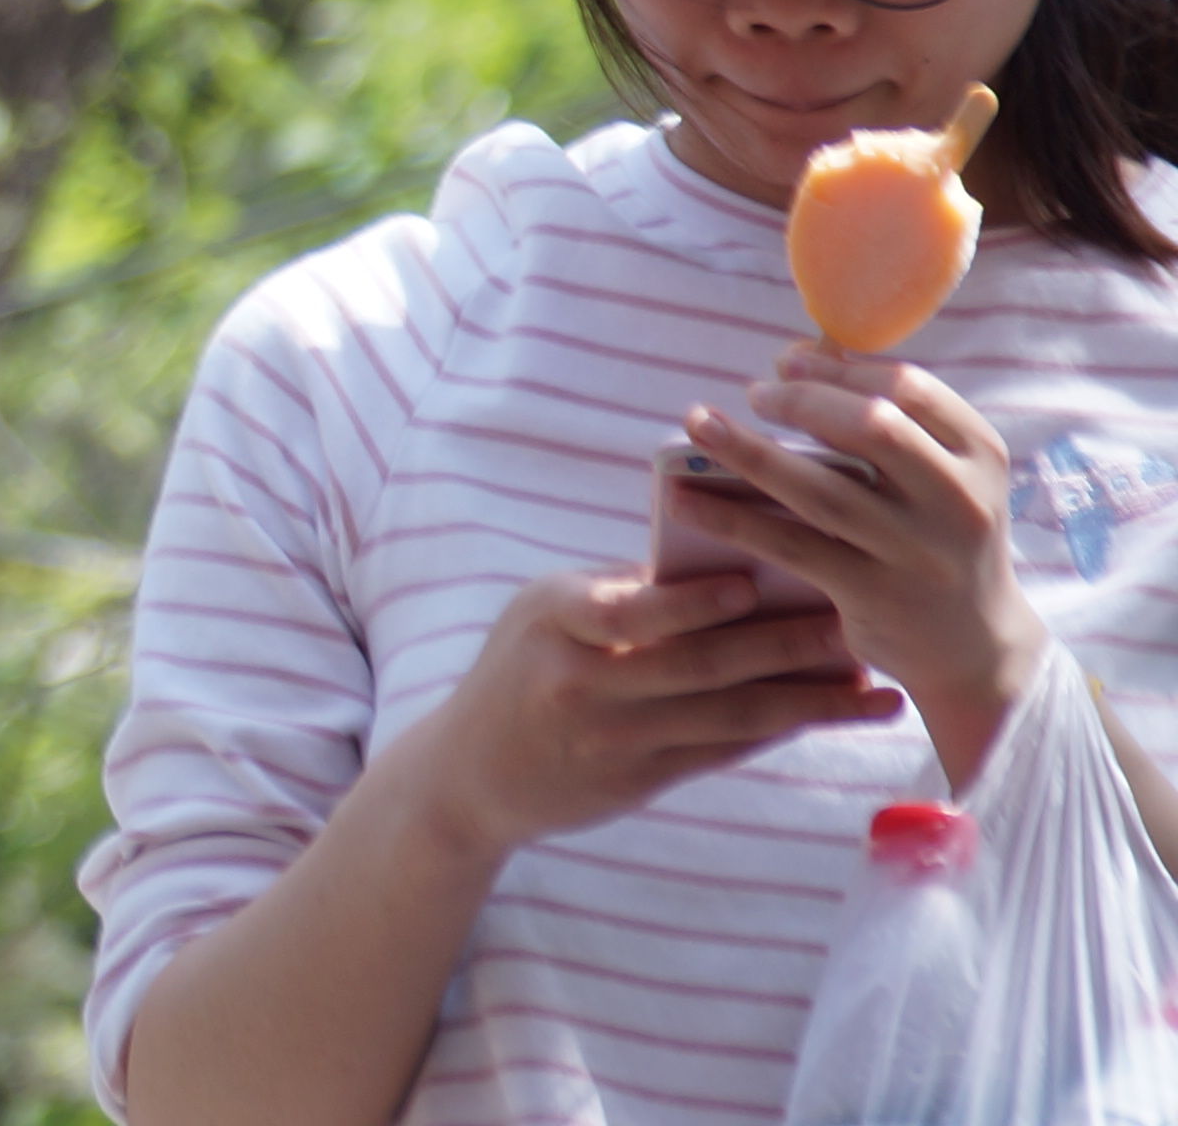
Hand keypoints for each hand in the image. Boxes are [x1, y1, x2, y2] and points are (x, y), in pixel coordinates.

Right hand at [399, 569, 899, 857]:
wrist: (469, 772)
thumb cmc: (524, 667)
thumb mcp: (544, 616)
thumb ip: (623, 593)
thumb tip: (730, 561)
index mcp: (554, 619)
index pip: (628, 607)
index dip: (692, 601)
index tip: (755, 583)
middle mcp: (580, 681)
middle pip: (699, 664)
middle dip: (785, 646)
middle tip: (855, 626)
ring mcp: (612, 738)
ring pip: (727, 715)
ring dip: (807, 699)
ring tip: (872, 684)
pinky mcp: (637, 781)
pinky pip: (724, 750)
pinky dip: (781, 729)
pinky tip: (830, 714)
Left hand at [683, 347, 1051, 785]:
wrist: (975, 647)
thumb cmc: (938, 538)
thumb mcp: (942, 477)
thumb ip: (893, 420)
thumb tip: (811, 351)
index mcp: (979, 457)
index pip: (912, 389)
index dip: (842, 369)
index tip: (789, 360)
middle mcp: (958, 502)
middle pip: (873, 429)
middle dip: (802, 400)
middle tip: (754, 392)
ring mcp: (916, 552)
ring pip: (822, 490)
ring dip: (749, 452)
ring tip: (697, 423)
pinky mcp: (873, 595)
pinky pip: (791, 546)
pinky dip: (732, 520)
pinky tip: (685, 500)